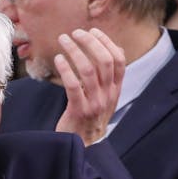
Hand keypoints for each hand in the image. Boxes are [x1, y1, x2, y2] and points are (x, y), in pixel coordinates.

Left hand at [52, 28, 125, 145]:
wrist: (85, 147)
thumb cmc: (90, 118)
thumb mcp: (104, 98)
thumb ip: (106, 78)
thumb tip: (106, 49)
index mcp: (116, 89)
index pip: (119, 60)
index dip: (106, 42)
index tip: (92, 31)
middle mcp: (108, 95)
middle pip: (104, 61)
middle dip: (90, 42)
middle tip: (75, 32)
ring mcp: (95, 103)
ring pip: (88, 70)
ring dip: (74, 50)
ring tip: (63, 40)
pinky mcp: (79, 111)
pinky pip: (73, 85)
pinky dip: (66, 69)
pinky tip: (58, 59)